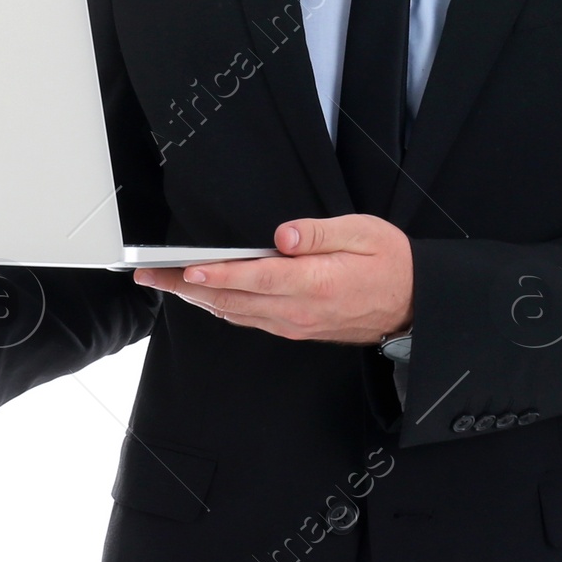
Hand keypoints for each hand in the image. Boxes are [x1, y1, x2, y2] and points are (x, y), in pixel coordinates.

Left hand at [132, 214, 412, 345]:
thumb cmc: (389, 262)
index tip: (185, 267)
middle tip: (149, 275)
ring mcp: (293, 324)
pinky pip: (247, 319)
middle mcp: (298, 310)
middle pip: (231, 299)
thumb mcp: (362, 232)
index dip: (217, 273)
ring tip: (164, 283)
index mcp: (314, 282)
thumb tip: (282, 235)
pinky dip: (219, 306)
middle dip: (185, 286)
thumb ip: (318, 233)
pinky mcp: (294, 329)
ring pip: (233, 313)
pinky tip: (204, 295)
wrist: (412, 303)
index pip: (254, 278)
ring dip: (196, 298)